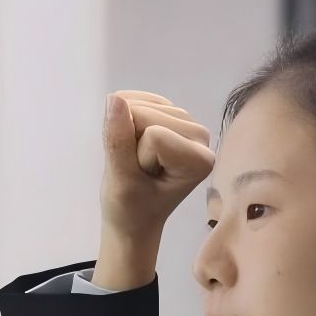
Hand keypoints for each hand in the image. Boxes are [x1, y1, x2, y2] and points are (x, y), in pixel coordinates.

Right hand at [94, 90, 214, 288]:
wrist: (133, 217)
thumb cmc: (129, 209)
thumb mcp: (120, 182)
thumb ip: (118, 141)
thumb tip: (114, 98)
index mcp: (199, 159)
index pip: (153, 135)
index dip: (136, 157)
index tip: (142, 180)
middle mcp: (201, 136)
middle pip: (145, 114)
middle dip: (131, 142)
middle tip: (137, 171)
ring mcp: (188, 122)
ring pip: (138, 105)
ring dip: (128, 133)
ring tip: (137, 162)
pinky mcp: (171, 112)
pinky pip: (134, 98)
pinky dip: (124, 119)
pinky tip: (133, 143)